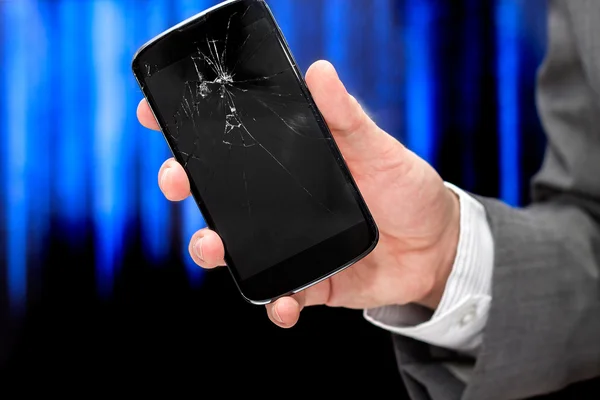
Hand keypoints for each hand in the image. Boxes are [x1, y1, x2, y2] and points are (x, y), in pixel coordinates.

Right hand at [137, 60, 459, 328]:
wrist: (438, 246)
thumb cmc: (406, 188)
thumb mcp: (378, 149)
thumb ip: (347, 119)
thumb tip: (319, 71)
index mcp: (293, 167)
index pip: (232, 147)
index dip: (191, 132)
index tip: (156, 116)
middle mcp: (282, 207)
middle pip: (219, 196)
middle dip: (186, 186)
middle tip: (176, 179)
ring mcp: (292, 246)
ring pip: (236, 249)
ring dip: (212, 248)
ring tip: (212, 246)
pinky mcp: (312, 283)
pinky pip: (282, 296)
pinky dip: (277, 304)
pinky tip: (282, 304)